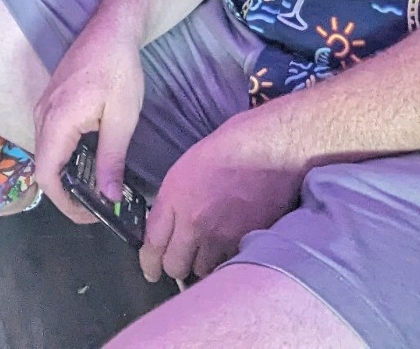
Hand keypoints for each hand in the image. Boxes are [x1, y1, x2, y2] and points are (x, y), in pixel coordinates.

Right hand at [32, 18, 147, 227]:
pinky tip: (90, 160)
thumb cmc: (119, 70)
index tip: (91, 216)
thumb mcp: (123, 118)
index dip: (65, 203)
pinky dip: (65, 157)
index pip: (47, 176)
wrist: (112, 29)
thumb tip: (107, 197)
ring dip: (66, 174)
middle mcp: (42, 116)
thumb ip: (111, 159)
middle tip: (98, 206)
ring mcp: (43, 107)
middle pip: (43, 167)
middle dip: (68, 193)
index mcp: (57, 122)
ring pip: (46, 153)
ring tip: (97, 187)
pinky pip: (50, 138)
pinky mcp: (50, 102)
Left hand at [138, 112, 305, 285]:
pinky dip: (227, 261)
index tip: (151, 269)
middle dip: (175, 266)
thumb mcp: (185, 169)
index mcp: (174, 199)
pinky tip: (229, 248)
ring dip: (202, 265)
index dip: (149, 262)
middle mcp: (194, 223)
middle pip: (175, 267)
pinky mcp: (246, 243)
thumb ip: (172, 201)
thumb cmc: (229, 148)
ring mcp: (222, 237)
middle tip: (180, 260)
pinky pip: (230, 264)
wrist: (269, 150)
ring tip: (208, 252)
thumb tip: (167, 225)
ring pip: (203, 271)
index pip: (152, 245)